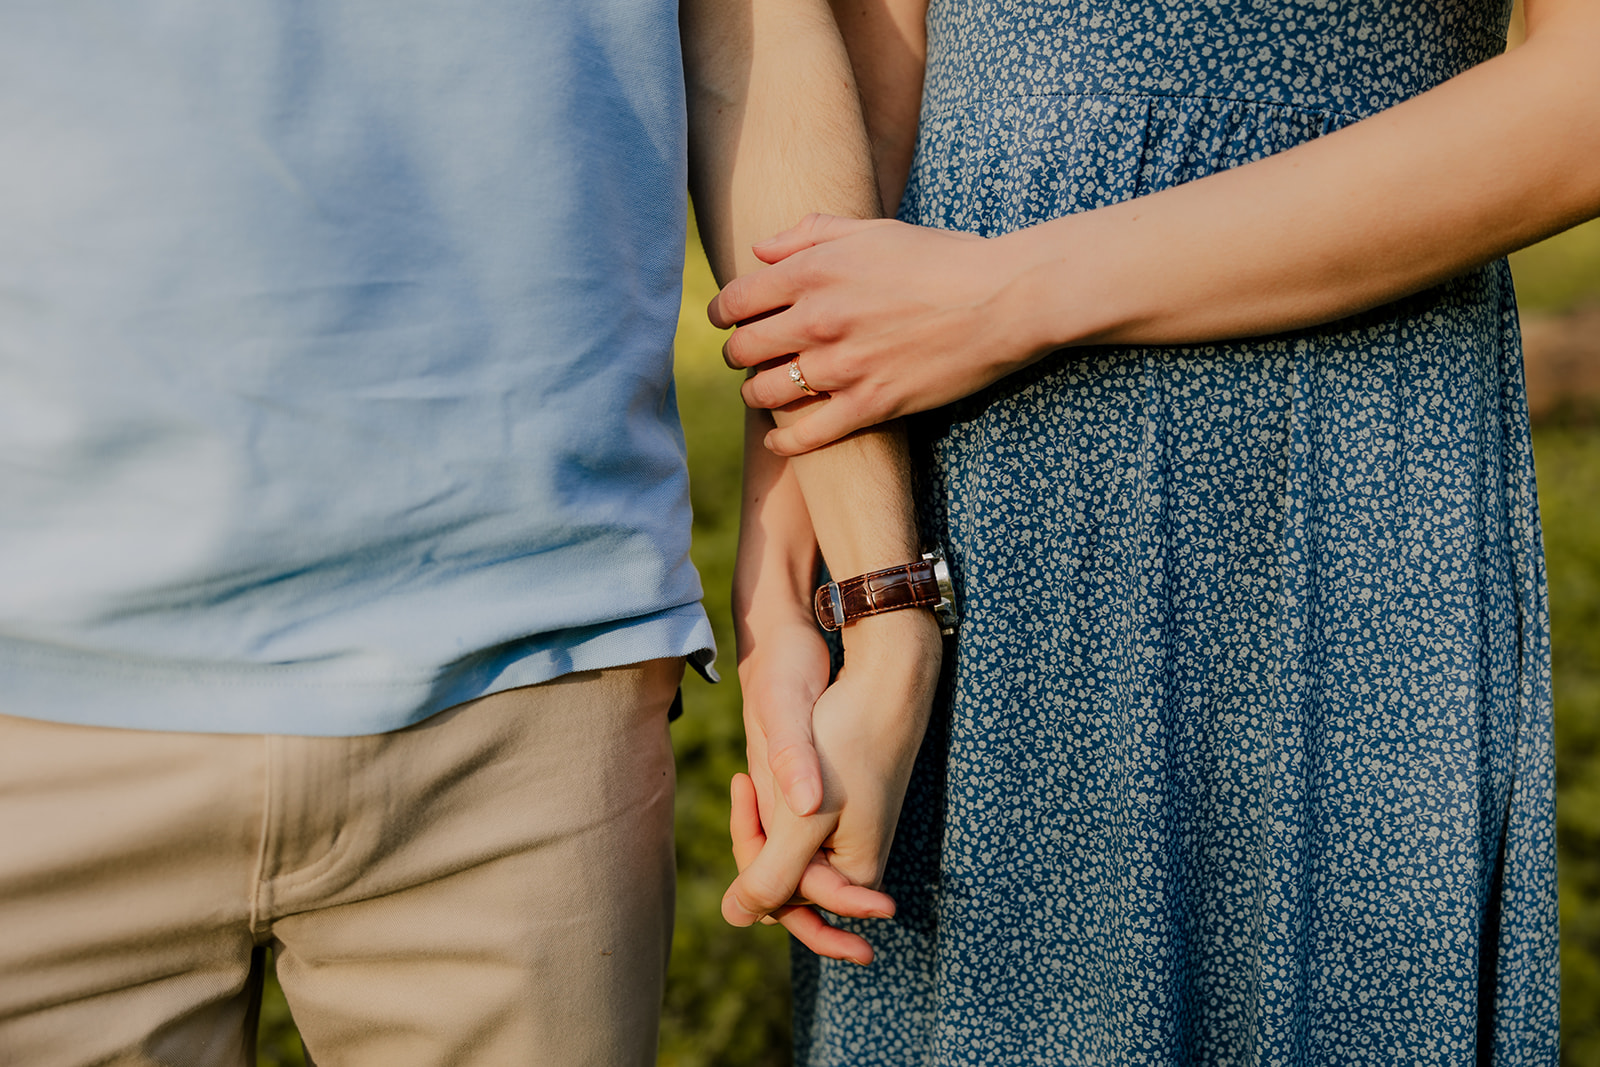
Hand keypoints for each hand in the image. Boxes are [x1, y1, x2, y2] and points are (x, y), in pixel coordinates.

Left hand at [708, 214, 1035, 454]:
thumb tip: (759, 250)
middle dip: (737, 353)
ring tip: (764, 390)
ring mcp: (842, 365)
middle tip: (746, 355)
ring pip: (767, 391)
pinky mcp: (870, 404)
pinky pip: (806, 434)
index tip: (726, 319)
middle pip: (743, 348)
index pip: (737, 298)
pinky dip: (784, 441)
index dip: (723, 313)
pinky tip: (778, 439)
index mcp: (814, 270)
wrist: (1001, 299)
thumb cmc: (940, 258)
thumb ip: (811, 234)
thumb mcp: (873, 229)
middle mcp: (818, 318)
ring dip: (757, 393)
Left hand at [723, 609, 941, 954]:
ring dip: (765, 819)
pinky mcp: (843, 816)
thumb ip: (771, 874)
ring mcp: (849, 840)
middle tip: (749, 779)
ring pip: (783, 850)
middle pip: (780, 877)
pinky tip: (764, 773)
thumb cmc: (849, 742)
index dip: (751, 854)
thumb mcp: (802, 817)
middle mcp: (854, 865)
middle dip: (756, 837)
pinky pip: (794, 828)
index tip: (747, 784)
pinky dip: (775, 806)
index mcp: (854, 877)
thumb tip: (734, 917)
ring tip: (756, 773)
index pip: (777, 899)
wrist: (888, 681)